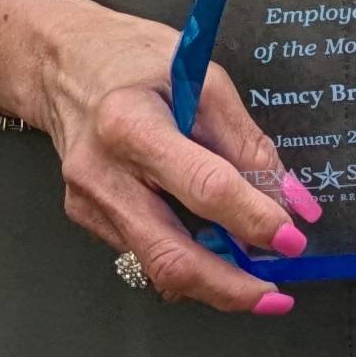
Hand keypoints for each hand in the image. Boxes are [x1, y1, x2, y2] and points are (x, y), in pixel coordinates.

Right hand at [0, 0, 325, 317]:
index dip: (253, 219)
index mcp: (131, 123)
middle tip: (275, 296)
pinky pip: (143, 252)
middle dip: (230, 287)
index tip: (293, 236)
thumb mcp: (203, 79)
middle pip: (170, 254)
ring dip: (212, 281)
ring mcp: (88, 201)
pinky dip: (185, 258)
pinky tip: (208, 247)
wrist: (62, 63)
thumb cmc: (134, 60)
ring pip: (157, 265)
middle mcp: (103, 171)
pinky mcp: (86, 217)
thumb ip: (247, 143)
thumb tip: (291, 200)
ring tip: (254, 279)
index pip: (203, 187)